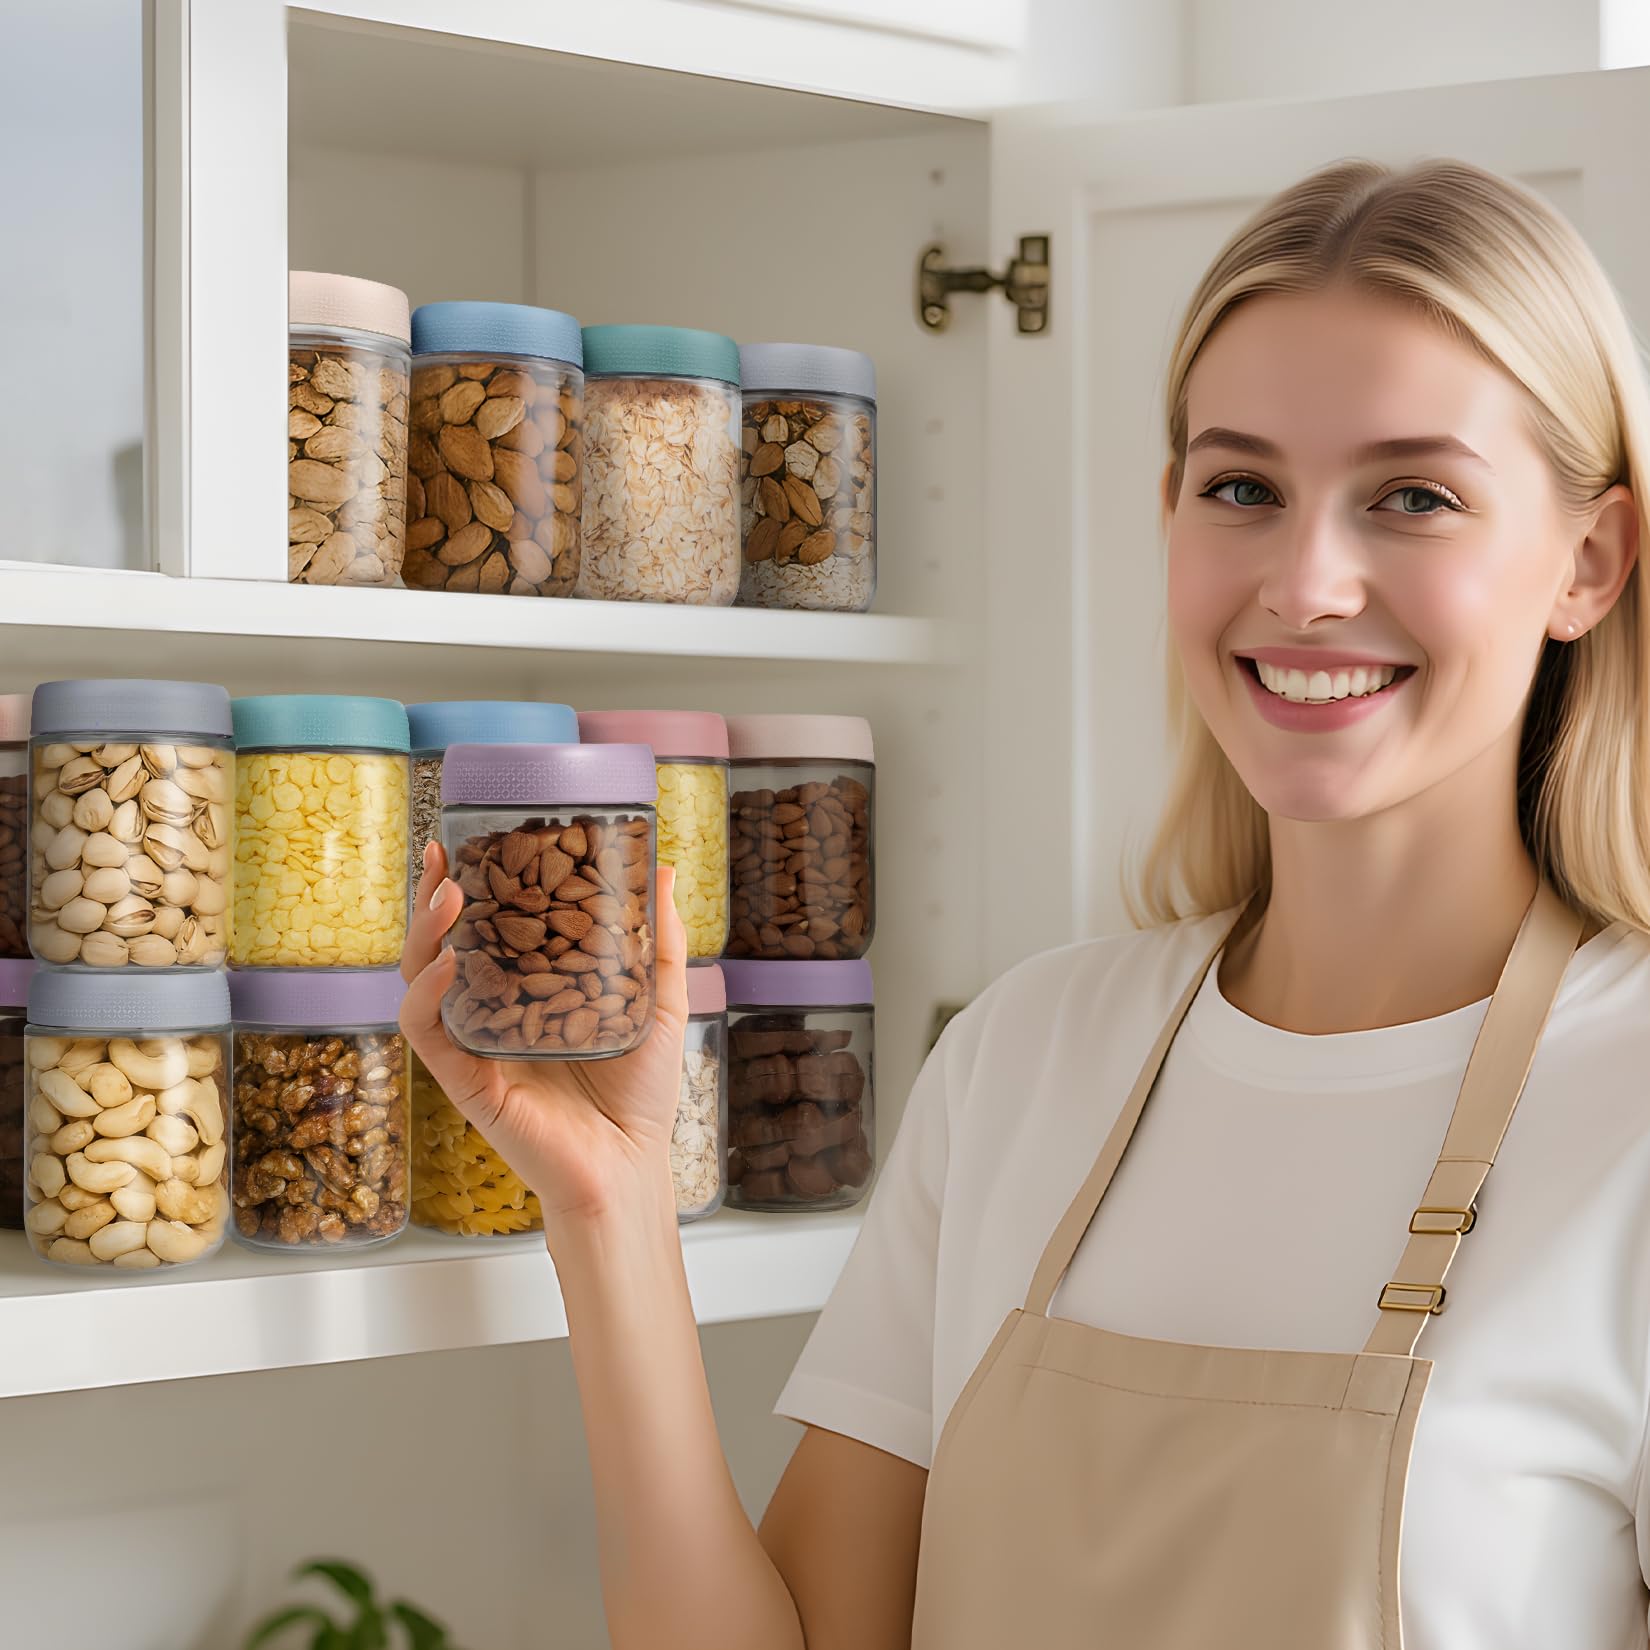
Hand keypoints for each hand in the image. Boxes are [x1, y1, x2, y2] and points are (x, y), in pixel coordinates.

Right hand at [399, 840, 688, 1227]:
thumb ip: (659, 940)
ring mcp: (475, 1047)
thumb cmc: (641, 1093)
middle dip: (431, 900)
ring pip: (422, 984)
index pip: (484, 929)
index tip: (465, 840)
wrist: (632, 1167)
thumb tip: (664, 870)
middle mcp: (492, 1015)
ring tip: (449, 896)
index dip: (468, 886)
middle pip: (440, 948)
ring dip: (425, 937)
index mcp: (527, 993)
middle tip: (440, 855)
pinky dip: (431, 997)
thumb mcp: (656, 1001)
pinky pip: (431, 1035)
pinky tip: (446, 965)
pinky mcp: (468, 1082)